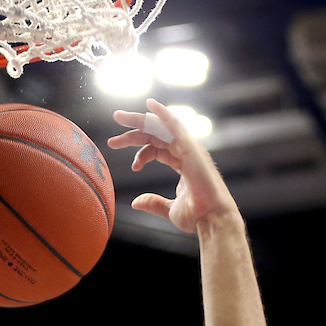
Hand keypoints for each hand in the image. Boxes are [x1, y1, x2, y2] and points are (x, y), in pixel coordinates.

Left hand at [107, 99, 239, 233]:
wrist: (210, 220)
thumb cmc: (196, 216)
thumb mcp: (169, 209)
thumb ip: (153, 202)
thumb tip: (136, 202)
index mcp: (182, 162)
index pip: (156, 148)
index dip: (140, 154)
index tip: (133, 167)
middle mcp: (185, 151)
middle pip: (155, 134)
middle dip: (133, 130)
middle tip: (114, 126)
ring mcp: (189, 148)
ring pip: (160, 127)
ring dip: (139, 120)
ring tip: (118, 116)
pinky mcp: (190, 148)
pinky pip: (175, 126)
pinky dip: (163, 114)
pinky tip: (150, 105)